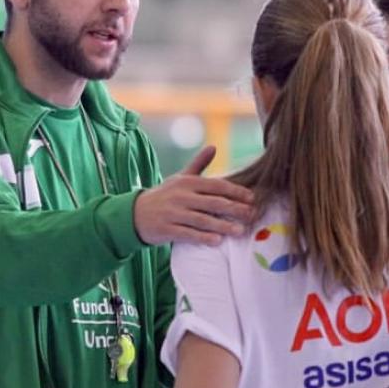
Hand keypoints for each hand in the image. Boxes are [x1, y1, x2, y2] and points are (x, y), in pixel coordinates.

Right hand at [133, 146, 255, 246]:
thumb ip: (199, 164)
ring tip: (240, 231)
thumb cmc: (165, 195)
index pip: (216, 185)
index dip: (235, 191)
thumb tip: (214, 146)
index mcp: (187, 182)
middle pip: (212, 202)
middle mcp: (181, 196)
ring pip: (202, 220)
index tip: (252, 198)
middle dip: (234, 209)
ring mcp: (173, 213)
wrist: (136, 213)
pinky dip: (203, 237)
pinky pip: (188, 234)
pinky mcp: (167, 229)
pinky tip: (217, 241)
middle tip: (252, 215)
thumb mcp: (180, 178)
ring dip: (222, 225)